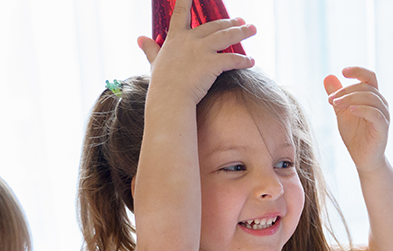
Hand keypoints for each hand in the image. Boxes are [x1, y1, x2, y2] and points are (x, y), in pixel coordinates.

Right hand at [136, 1, 254, 103]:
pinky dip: (244, 60)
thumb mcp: (154, 62)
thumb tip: (140, 38)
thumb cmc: (162, 83)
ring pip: (226, 36)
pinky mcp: (212, 64)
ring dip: (242, 32)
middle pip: (214, 25)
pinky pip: (233, 59)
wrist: (169, 98)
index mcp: (176, 38)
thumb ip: (150, 48)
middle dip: (230, 22)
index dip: (186, 1)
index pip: (181, 13)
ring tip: (252, 29)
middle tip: (242, 21)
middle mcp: (190, 40)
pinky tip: (251, 61)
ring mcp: (202, 51)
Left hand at [323, 67, 389, 172]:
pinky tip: (351, 111)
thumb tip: (327, 76)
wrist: (362, 157)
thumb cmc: (355, 134)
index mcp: (372, 97)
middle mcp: (380, 104)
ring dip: (351, 98)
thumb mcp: (341, 112)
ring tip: (336, 104)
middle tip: (331, 99)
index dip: (358, 71)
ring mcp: (384, 115)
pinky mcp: (383, 128)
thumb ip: (336, 95)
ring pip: (371, 98)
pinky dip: (363, 109)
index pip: (369, 77)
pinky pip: (376, 114)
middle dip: (346, 91)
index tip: (343, 71)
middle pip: (366, 87)